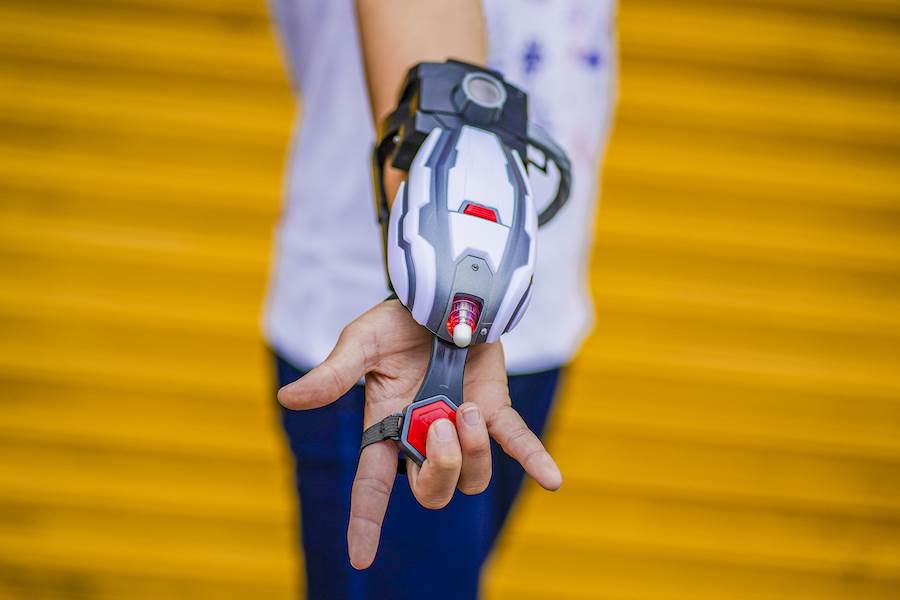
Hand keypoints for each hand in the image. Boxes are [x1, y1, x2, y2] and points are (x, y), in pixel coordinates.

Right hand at [277, 300, 562, 568]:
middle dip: (439, 469)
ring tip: (467, 409)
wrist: (437, 296)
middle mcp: (424, 438)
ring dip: (474, 449)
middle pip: (431, 490)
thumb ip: (333, 375)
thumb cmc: (395, 322)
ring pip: (472, 477)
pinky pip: (517, 441)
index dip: (366, 521)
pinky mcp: (495, 408)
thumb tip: (290, 401)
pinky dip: (535, 461)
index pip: (373, 485)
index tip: (360, 557)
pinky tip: (553, 480)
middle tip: (441, 424)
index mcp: (387, 428)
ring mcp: (462, 427)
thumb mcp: (360, 343)